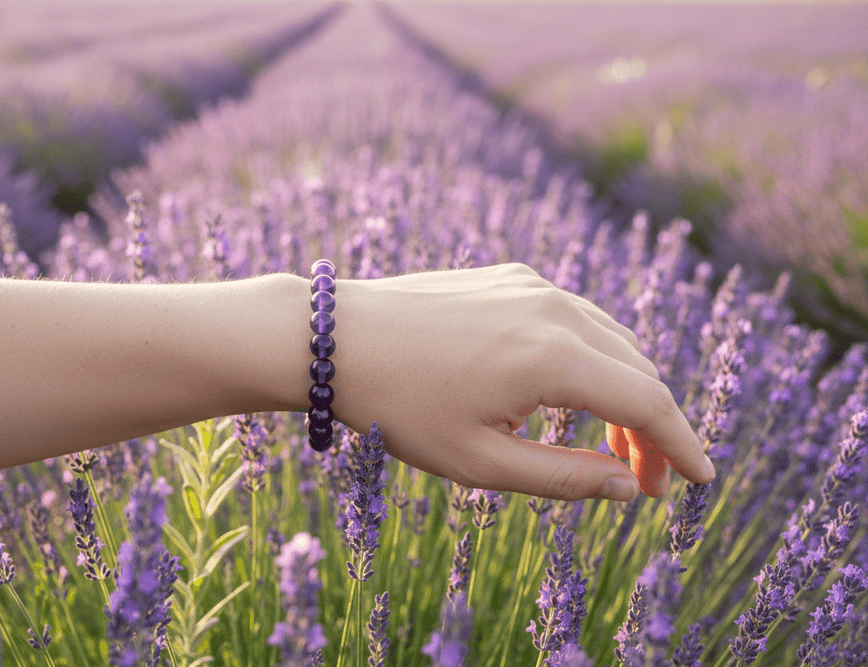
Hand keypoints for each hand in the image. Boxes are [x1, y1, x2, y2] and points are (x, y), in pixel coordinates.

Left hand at [330, 263, 715, 500]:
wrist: (335, 338)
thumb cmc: (399, 407)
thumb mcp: (480, 463)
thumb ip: (565, 478)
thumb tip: (628, 489)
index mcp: (554, 358)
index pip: (648, 405)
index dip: (682, 447)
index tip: (704, 481)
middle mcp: (556, 310)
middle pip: (638, 370)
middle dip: (653, 429)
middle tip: (645, 481)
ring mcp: (532, 286)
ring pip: (611, 340)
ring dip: (625, 391)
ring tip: (613, 444)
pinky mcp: (510, 278)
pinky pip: (575, 318)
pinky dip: (593, 357)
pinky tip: (571, 393)